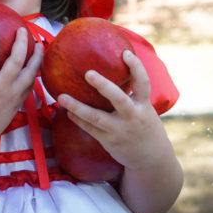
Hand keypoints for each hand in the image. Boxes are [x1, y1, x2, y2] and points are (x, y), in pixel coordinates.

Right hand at [0, 21, 42, 152]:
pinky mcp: (18, 103)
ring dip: (36, 57)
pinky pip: (30, 85)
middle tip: (23, 30)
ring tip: (38, 44)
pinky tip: (36, 64)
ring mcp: (12, 96)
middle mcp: (0, 87)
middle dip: (22, 42)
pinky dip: (34, 73)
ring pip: (30, 73)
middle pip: (16, 60)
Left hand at [57, 50, 169, 170]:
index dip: (136, 67)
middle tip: (88, 73)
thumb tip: (115, 67)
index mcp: (144, 106)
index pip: (143, 83)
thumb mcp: (145, 109)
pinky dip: (78, 120)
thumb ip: (132, 94)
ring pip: (96, 117)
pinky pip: (90, 129)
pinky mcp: (110, 142)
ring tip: (61, 97)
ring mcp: (120, 130)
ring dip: (77, 107)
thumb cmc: (144, 126)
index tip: (126, 53)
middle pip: (119, 99)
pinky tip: (67, 112)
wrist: (151, 158)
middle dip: (103, 85)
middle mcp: (133, 117)